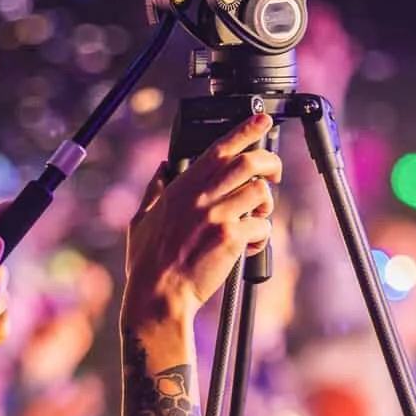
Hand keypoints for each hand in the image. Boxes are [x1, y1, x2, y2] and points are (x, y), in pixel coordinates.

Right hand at [122, 112, 279, 327]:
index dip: (245, 130)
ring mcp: (216, 215)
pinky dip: (262, 237)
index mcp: (182, 188)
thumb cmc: (147, 264)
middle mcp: (200, 196)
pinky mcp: (230, 238)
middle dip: (270, 163)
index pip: (219, 148)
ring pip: (259, 193)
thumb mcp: (141, 220)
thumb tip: (161, 169)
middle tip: (274, 173)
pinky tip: (250, 247)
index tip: (262, 120)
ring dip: (266, 204)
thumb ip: (153, 190)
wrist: (157, 295)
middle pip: (248, 162)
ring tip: (257, 218)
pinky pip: (262, 227)